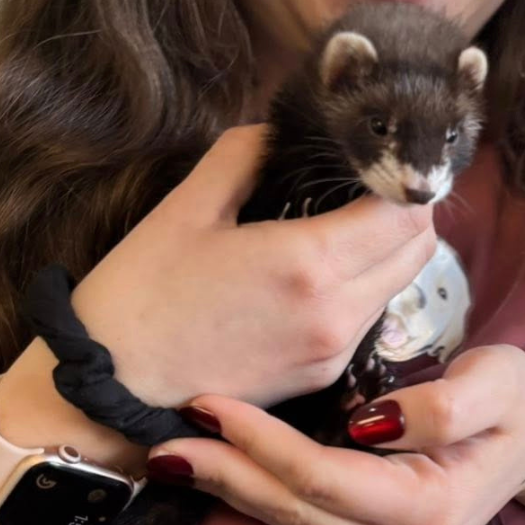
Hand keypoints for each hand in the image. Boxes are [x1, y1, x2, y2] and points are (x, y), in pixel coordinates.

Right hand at [66, 124, 436, 409]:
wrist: (106, 395)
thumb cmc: (139, 296)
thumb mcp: (187, 207)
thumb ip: (243, 156)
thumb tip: (277, 130)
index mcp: (311, 262)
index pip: (406, 213)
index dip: (399, 180)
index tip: (372, 162)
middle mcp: (337, 311)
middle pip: (418, 250)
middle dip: (404, 212)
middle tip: (364, 188)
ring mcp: (333, 351)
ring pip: (398, 286)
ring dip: (386, 252)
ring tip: (339, 227)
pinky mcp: (321, 378)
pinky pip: (368, 320)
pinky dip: (363, 289)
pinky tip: (317, 274)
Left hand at [143, 346, 524, 524]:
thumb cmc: (517, 397)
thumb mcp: (500, 380)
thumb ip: (447, 404)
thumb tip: (373, 423)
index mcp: (432, 510)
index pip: (327, 479)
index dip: (266, 445)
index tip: (213, 405)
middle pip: (299, 513)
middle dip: (229, 476)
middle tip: (165, 445)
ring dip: (235, 490)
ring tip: (176, 458)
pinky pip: (308, 520)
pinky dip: (261, 494)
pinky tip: (225, 469)